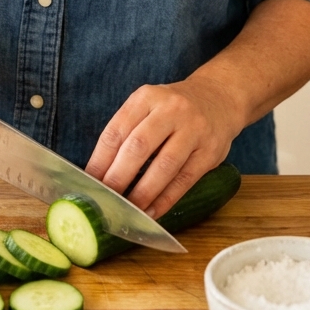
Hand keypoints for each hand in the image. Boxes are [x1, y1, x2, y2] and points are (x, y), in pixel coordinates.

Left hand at [85, 75, 241, 218]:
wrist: (219, 98)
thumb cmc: (173, 109)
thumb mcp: (149, 106)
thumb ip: (128, 131)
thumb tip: (100, 172)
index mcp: (147, 97)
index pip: (117, 130)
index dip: (100, 159)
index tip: (89, 182)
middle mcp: (171, 109)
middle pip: (138, 147)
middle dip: (118, 177)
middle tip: (105, 200)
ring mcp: (193, 130)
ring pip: (164, 165)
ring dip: (143, 193)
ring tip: (128, 211)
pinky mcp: (210, 151)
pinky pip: (185, 180)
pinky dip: (166, 199)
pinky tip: (152, 212)